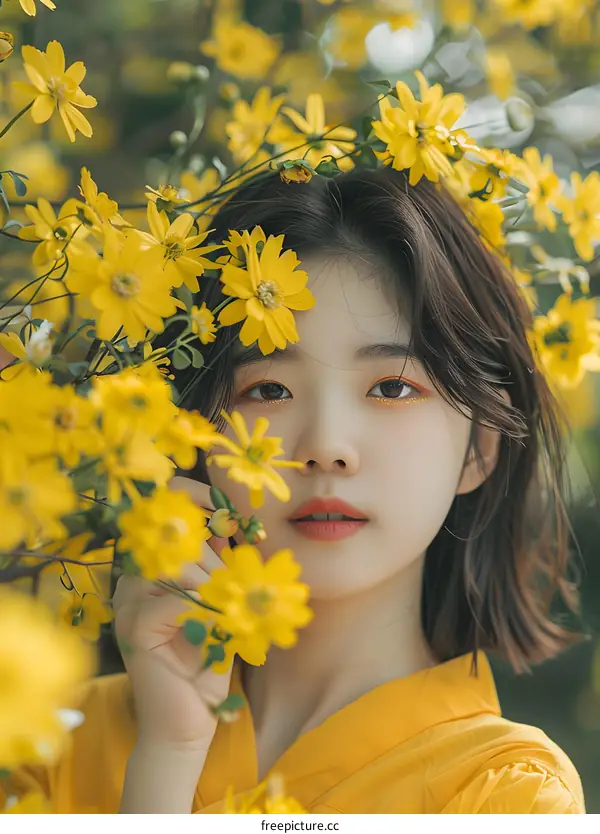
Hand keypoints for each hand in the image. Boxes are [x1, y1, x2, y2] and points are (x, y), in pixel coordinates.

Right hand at [113, 476, 232, 752]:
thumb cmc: (206, 662)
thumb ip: (216, 565)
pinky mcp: (135, 629)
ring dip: (216, 587)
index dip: (190, 498)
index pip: (159, 510)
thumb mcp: (220, 604)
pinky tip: (217, 629)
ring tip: (229, 615)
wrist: (188, 723)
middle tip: (236, 595)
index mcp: (149, 569)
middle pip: (180, 541)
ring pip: (178, 566)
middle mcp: (132, 580)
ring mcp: (129, 603)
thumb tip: (226, 525)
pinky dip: (207, 611)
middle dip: (218, 563)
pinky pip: (177, 600)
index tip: (223, 505)